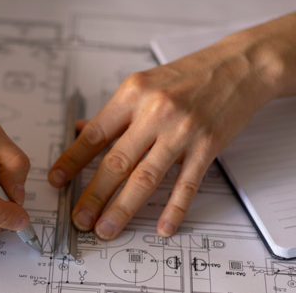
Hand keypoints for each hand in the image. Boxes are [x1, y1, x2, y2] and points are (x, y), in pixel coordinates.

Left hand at [49, 36, 280, 239]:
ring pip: (146, 177)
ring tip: (107, 228)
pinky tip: (162, 227)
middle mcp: (154, 112)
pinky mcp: (207, 146)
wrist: (239, 66)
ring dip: (123, 208)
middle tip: (79, 218)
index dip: (72, 160)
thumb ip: (114, 112)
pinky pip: (186, 184)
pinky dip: (174, 209)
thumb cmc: (191, 74)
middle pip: (116, 161)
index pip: (94, 134)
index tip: (56, 180)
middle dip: (93, 195)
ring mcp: (182, 131)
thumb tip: (80, 130)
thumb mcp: (144, 83)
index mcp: (133, 94)